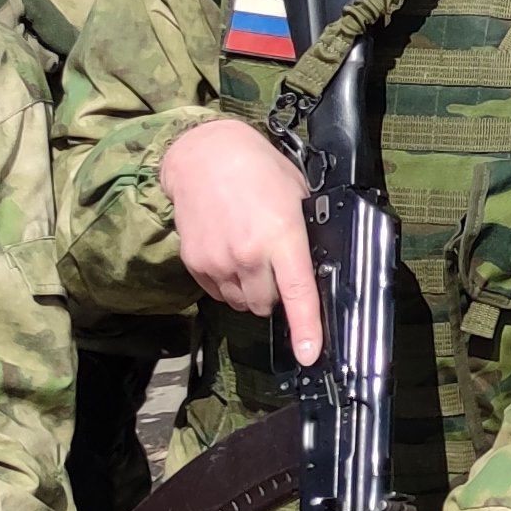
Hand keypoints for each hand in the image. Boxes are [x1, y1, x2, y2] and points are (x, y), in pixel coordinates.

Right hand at [162, 114, 320, 361]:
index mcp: (281, 236)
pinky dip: (228, 284)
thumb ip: (305, 234)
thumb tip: (314, 267)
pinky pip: (219, 293)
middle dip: (276, 294)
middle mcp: (248, 255)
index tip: (310, 354)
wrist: (203, 155)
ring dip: (252, 291)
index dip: (306, 328)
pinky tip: (230, 254)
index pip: (297, 293)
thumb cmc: (259, 170)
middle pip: (268, 305)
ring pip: (243, 303)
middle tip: (275, 263)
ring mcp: (218, 262)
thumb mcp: (298, 195)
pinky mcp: (195, 264)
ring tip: (251, 254)